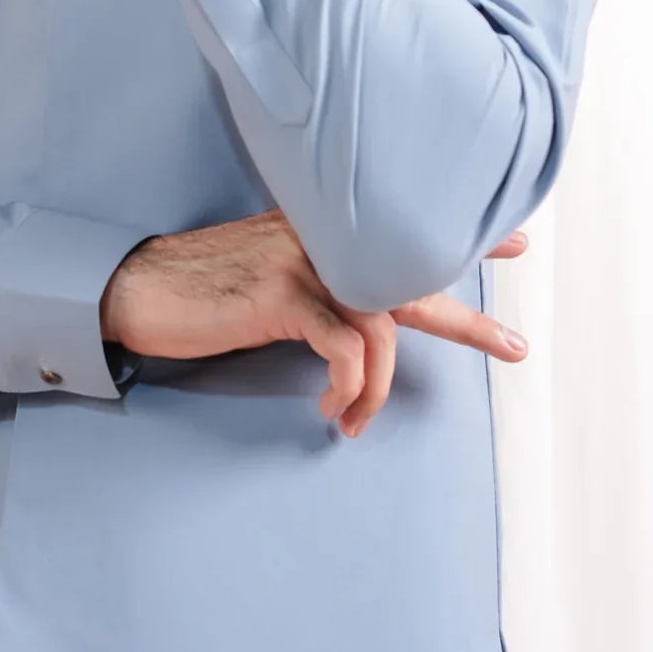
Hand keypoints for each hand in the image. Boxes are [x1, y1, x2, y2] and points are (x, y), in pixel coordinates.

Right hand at [99, 209, 531, 438]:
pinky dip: (350, 388)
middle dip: (469, 316)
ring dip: (378, 390)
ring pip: (384, 323)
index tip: (517, 241)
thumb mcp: (269, 273)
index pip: (403, 229)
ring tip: (355, 422)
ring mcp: (304, 261)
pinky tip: (330, 410)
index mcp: (323, 229)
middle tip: (514, 346)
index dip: (464, 236)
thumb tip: (358, 314)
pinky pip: (347, 348)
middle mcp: (322, 236)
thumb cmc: (199, 288)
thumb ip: (317, 279)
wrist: (135, 286)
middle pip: (415, 272)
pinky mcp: (283, 296)